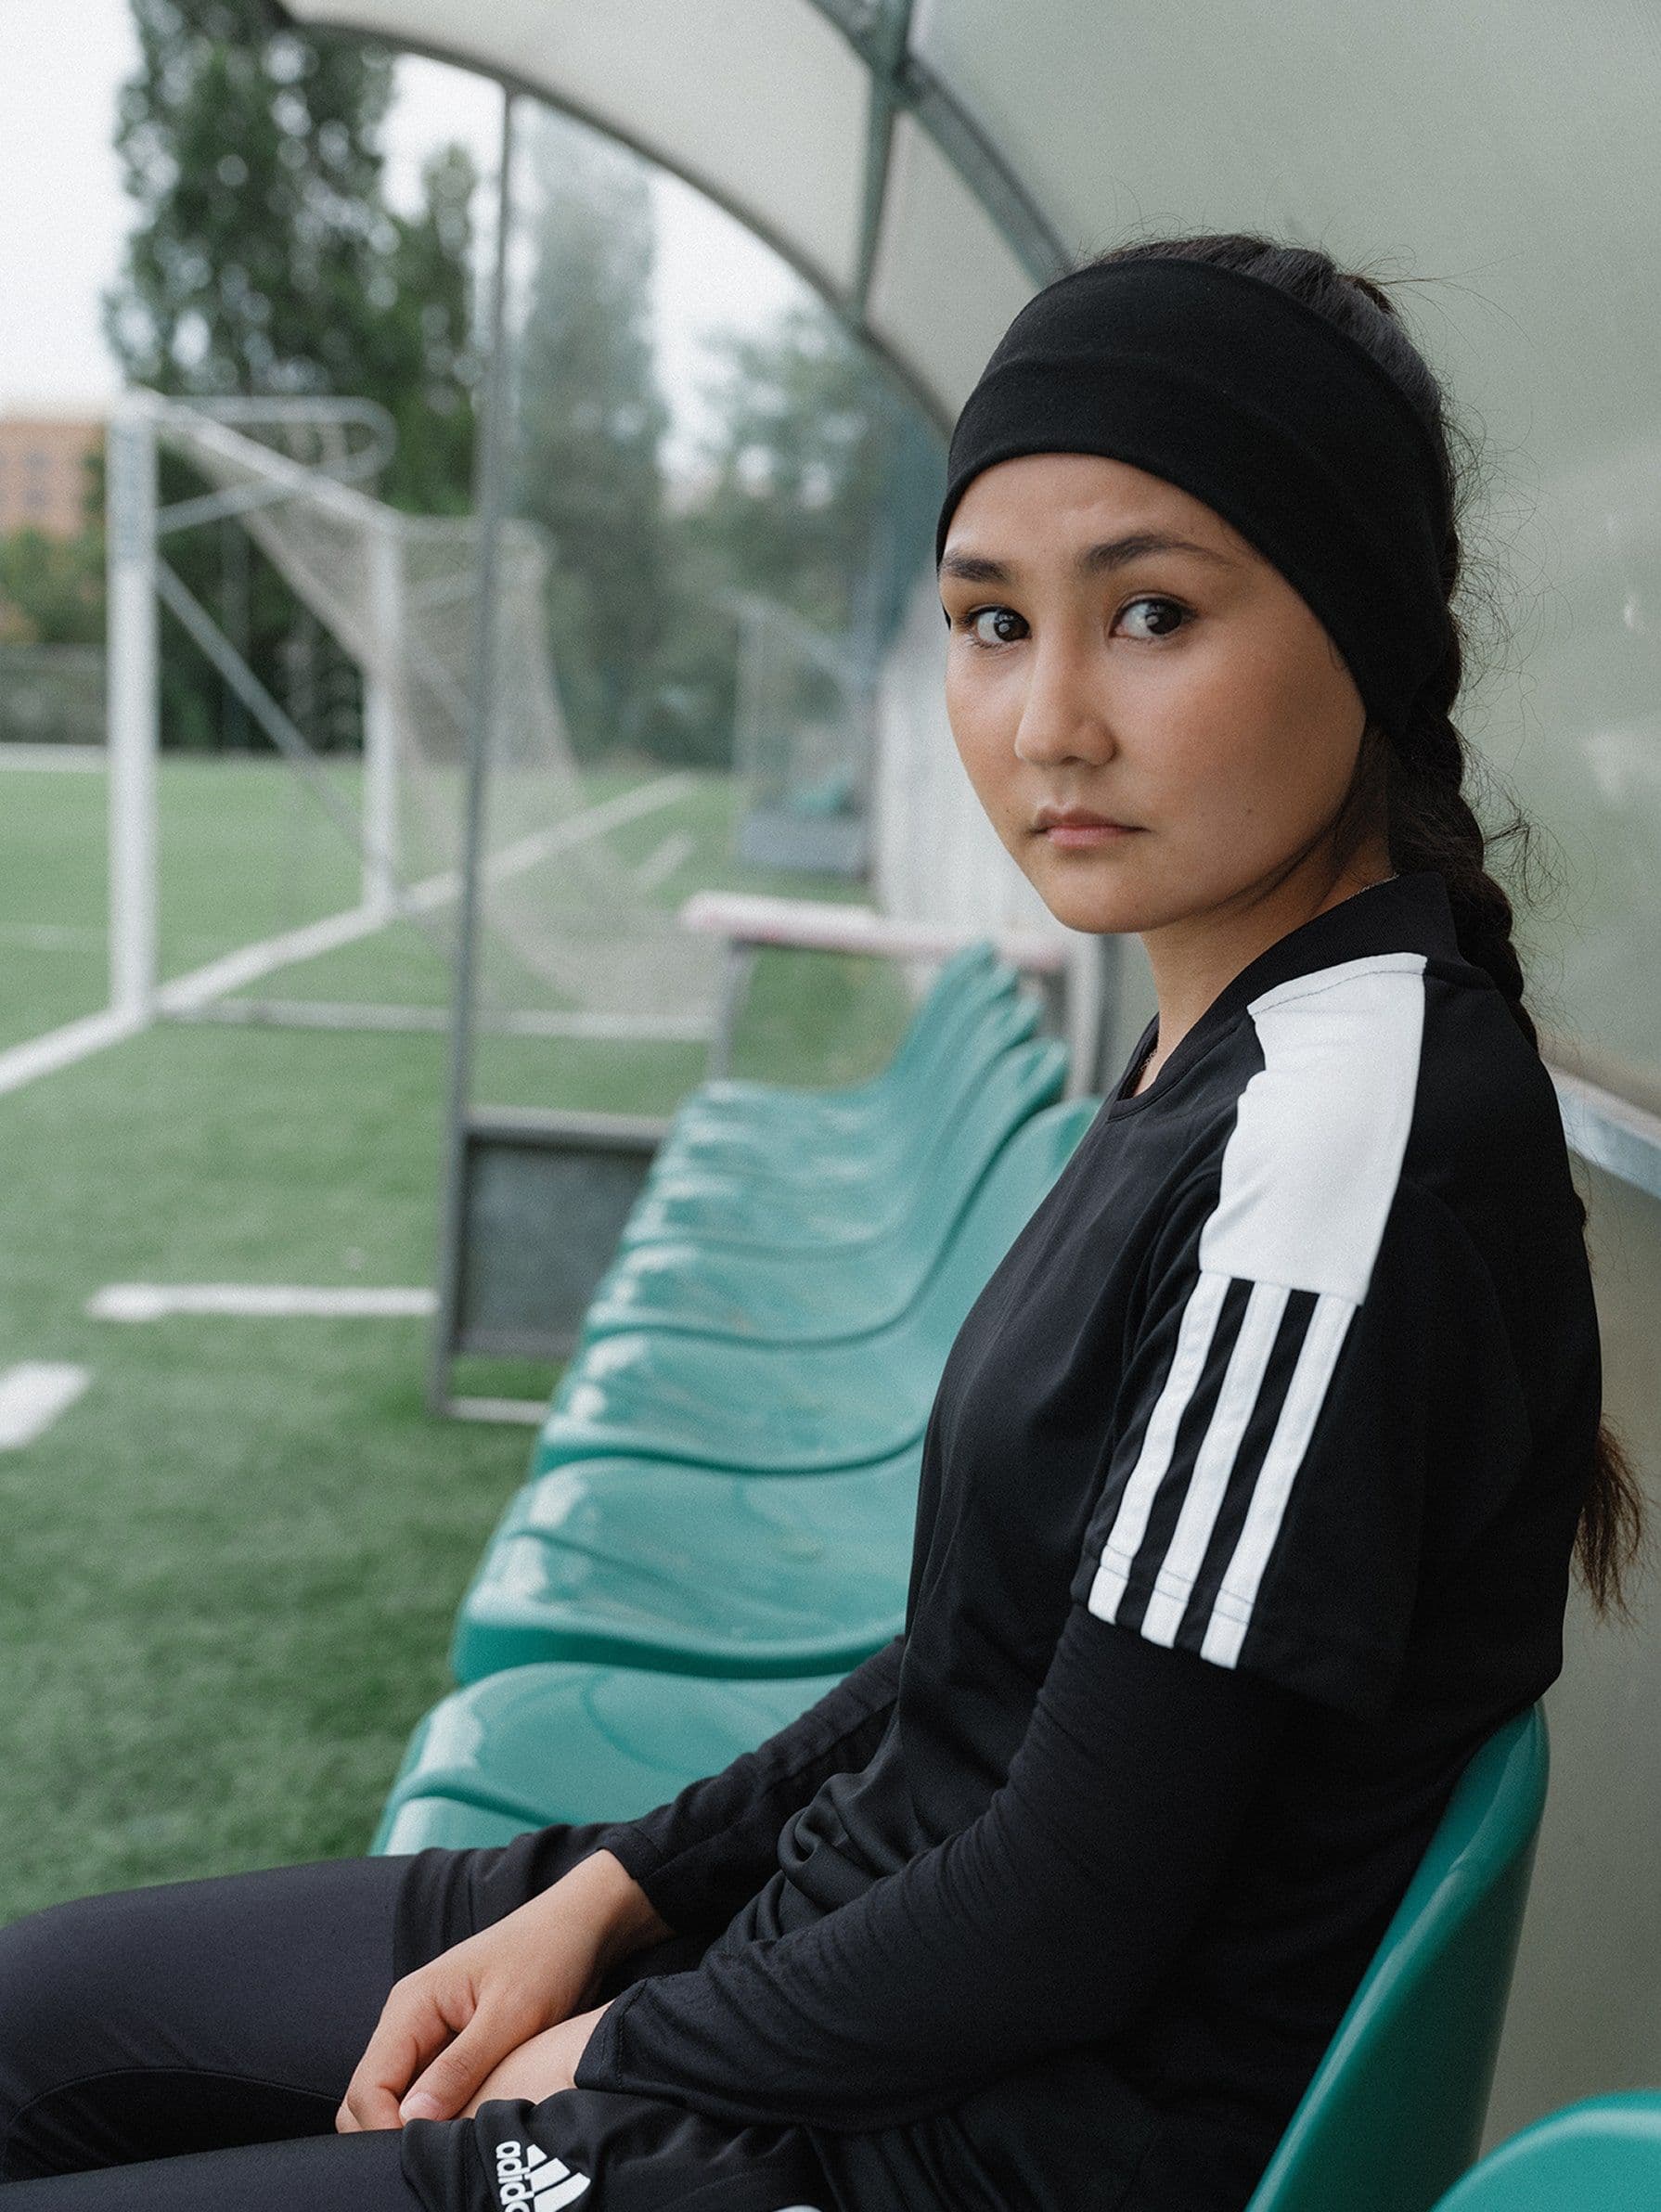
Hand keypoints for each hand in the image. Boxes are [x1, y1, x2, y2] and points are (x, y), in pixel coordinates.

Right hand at [336, 1849, 670, 2132]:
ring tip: (454, 2146)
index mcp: (412, 2005)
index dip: (382, 2129)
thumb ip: (460, 2067)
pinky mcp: (451, 2046)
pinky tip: (465, 2128)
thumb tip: (410, 2120)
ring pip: (396, 2098)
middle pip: (370, 2097)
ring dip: (415, 2127)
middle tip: (437, 2158)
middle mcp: (409, 2020)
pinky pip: (426, 2091)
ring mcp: (428, 2033)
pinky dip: (437, 2115)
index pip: (367, 2086)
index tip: (423, 2155)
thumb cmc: (547, 1957)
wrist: (580, 1926)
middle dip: (389, 2133)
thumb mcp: (511, 2014)